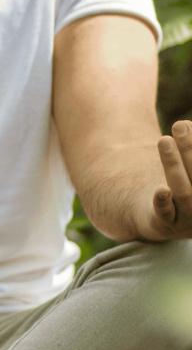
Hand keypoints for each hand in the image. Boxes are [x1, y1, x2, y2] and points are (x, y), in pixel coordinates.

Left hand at [145, 120, 191, 239]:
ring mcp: (190, 220)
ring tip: (164, 140)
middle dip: (189, 149)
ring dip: (173, 164)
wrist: (161, 219)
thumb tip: (184, 125)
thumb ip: (189, 148)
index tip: (188, 124)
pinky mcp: (167, 226)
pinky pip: (165, 214)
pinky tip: (161, 189)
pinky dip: (163, 201)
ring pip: (183, 191)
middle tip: (179, 125)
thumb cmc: (184, 185)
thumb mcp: (187, 168)